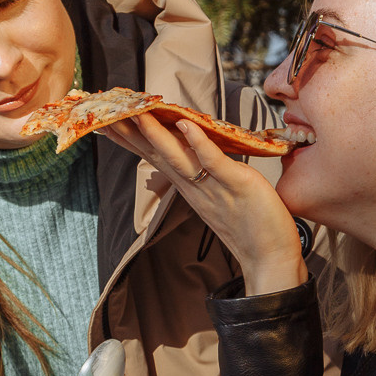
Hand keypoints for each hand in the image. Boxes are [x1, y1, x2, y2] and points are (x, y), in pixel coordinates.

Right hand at [99, 114, 307, 295]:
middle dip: (131, 134)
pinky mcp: (237, 185)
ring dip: (156, 136)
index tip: (107, 122)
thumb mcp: (220, 198)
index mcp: (191, 187)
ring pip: (179, 158)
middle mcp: (196, 187)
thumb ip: (205, 176)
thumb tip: (195, 154)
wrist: (271, 261)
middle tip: (105, 114)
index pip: (156, 158)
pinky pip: (214, 162)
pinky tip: (184, 125)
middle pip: (158, 156)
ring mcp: (214, 187)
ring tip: (138, 115)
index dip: (131, 139)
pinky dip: (198, 144)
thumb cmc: (252, 228)